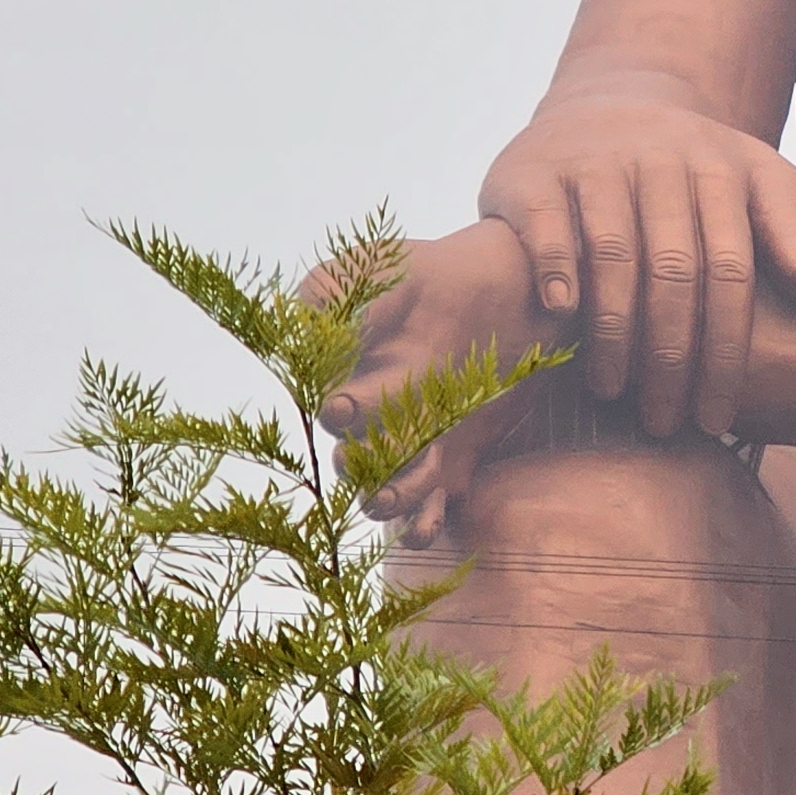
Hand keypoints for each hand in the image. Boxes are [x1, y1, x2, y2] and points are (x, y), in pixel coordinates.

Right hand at [313, 217, 567, 544]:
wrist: (501, 286)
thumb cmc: (423, 272)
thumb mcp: (371, 267)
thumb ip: (330, 293)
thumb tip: (293, 325)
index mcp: (346, 376)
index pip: (332, 407)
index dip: (335, 410)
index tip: (341, 405)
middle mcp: (373, 417)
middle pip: (356, 456)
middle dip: (358, 464)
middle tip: (364, 465)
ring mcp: (411, 442)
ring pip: (387, 487)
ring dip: (387, 496)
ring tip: (389, 499)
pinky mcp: (450, 461)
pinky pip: (431, 503)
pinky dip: (425, 520)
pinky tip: (427, 527)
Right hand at [480, 103, 795, 442]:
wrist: (610, 105)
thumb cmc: (695, 172)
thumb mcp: (758, 185)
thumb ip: (794, 234)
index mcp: (720, 171)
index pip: (731, 273)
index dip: (726, 350)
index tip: (718, 416)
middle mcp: (659, 161)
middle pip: (673, 272)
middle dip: (671, 358)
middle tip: (665, 422)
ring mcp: (595, 161)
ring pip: (612, 253)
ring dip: (614, 331)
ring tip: (613, 392)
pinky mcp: (534, 169)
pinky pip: (547, 223)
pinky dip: (555, 266)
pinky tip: (560, 314)